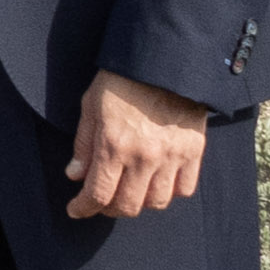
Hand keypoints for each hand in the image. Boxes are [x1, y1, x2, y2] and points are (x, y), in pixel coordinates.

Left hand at [67, 69, 211, 221]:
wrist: (164, 60)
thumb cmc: (122, 80)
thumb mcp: (91, 105)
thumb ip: (84, 144)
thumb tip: (75, 175)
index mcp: (114, 145)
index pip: (98, 194)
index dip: (83, 208)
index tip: (76, 210)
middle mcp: (143, 157)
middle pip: (127, 206)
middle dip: (109, 208)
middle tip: (103, 200)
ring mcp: (171, 156)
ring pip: (157, 202)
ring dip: (140, 202)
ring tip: (131, 190)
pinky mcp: (193, 152)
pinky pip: (185, 189)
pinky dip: (170, 191)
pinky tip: (158, 181)